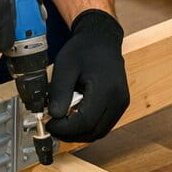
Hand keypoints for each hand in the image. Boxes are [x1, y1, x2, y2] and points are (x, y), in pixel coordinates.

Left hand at [47, 9, 128, 142]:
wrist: (101, 38)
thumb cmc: (84, 49)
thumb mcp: (65, 66)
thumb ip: (59, 92)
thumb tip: (54, 115)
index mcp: (106, 90)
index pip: (85, 122)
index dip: (65, 128)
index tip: (50, 124)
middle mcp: (118, 100)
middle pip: (94, 131)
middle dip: (71, 134)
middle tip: (53, 127)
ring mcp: (121, 104)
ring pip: (100, 131)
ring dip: (79, 132)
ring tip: (61, 123)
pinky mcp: (119, 105)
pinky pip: (103, 124)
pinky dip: (87, 126)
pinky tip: (73, 118)